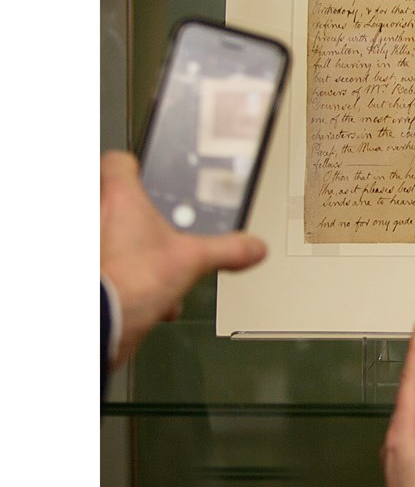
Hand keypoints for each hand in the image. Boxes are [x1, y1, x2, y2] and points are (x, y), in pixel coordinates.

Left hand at [100, 151, 266, 368]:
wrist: (96, 324)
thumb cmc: (126, 283)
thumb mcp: (193, 261)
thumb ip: (228, 250)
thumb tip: (253, 247)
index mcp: (119, 199)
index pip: (118, 161)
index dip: (137, 164)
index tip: (149, 173)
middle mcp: (95, 217)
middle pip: (116, 201)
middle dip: (142, 218)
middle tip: (159, 225)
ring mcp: (90, 244)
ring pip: (111, 236)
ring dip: (133, 250)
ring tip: (155, 265)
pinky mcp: (90, 271)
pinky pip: (108, 265)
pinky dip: (126, 275)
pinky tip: (145, 293)